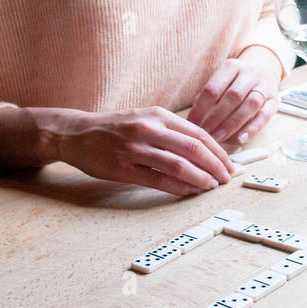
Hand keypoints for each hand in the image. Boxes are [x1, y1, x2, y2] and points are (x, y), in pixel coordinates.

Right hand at [53, 106, 234, 195]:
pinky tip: (189, 192)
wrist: (77, 134)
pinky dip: (178, 188)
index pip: (198, 133)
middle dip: (215, 166)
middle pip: (193, 148)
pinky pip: (158, 180)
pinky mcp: (122, 168)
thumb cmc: (116, 128)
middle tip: (226, 178)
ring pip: (178, 165)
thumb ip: (172, 130)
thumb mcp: (145, 118)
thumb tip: (205, 149)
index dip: (218, 151)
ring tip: (211, 186)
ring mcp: (134, 149)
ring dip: (200, 178)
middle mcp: (148, 129)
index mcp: (158, 115)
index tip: (229, 163)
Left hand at [188, 47, 280, 144]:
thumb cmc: (235, 80)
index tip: (192, 123)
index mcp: (231, 66)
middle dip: (216, 117)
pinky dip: (252, 128)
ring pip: (250, 105)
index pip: (213, 88)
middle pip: (232, 96)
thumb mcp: (221, 80)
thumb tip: (194, 119)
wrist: (264, 69)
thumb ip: (208, 96)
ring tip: (219, 137)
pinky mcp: (275, 101)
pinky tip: (241, 139)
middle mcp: (250, 73)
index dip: (201, 108)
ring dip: (233, 123)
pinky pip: (265, 116)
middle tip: (205, 133)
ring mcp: (264, 86)